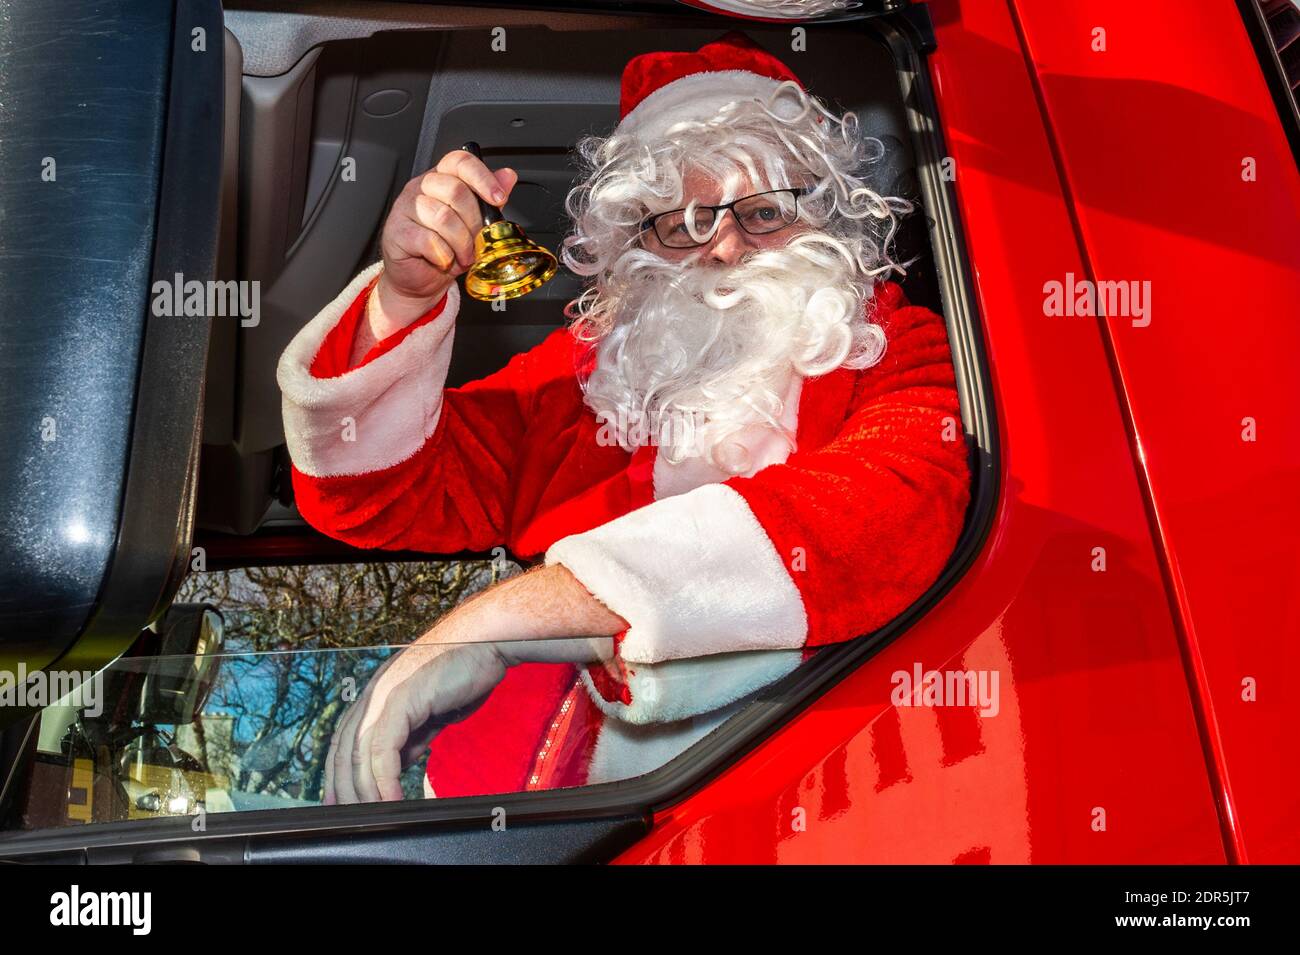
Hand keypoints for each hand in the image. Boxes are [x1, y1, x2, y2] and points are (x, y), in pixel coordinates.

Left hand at [322, 640, 507, 804]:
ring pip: (360, 753)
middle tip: (351, 819)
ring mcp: (384, 695)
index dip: (339, 774)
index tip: (340, 802)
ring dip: (365, 791)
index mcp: (377, 695)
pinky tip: (392, 798)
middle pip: (344, 750)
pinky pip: (384, 749)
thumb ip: (410, 736)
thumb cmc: (465, 672)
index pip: (345, 741)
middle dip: (344, 789)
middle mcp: (373, 694)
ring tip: (375, 816)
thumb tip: (396, 766)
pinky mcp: (401, 700)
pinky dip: (385, 779)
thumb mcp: (431, 713)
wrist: (487, 642)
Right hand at [373, 149, 518, 331]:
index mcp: (441, 179)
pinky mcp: (397, 231)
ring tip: (463, 255)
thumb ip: (489, 201)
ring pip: (443, 217)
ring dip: (460, 243)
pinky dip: (443, 255)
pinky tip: (444, 259)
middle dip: (475, 223)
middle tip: (478, 243)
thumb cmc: (446, 249)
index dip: (482, 177)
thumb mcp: (474, 225)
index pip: (460, 162)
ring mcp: (405, 207)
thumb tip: (507, 177)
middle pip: (456, 190)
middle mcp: (421, 187)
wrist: (420, 278)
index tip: (498, 198)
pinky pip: (428, 239)